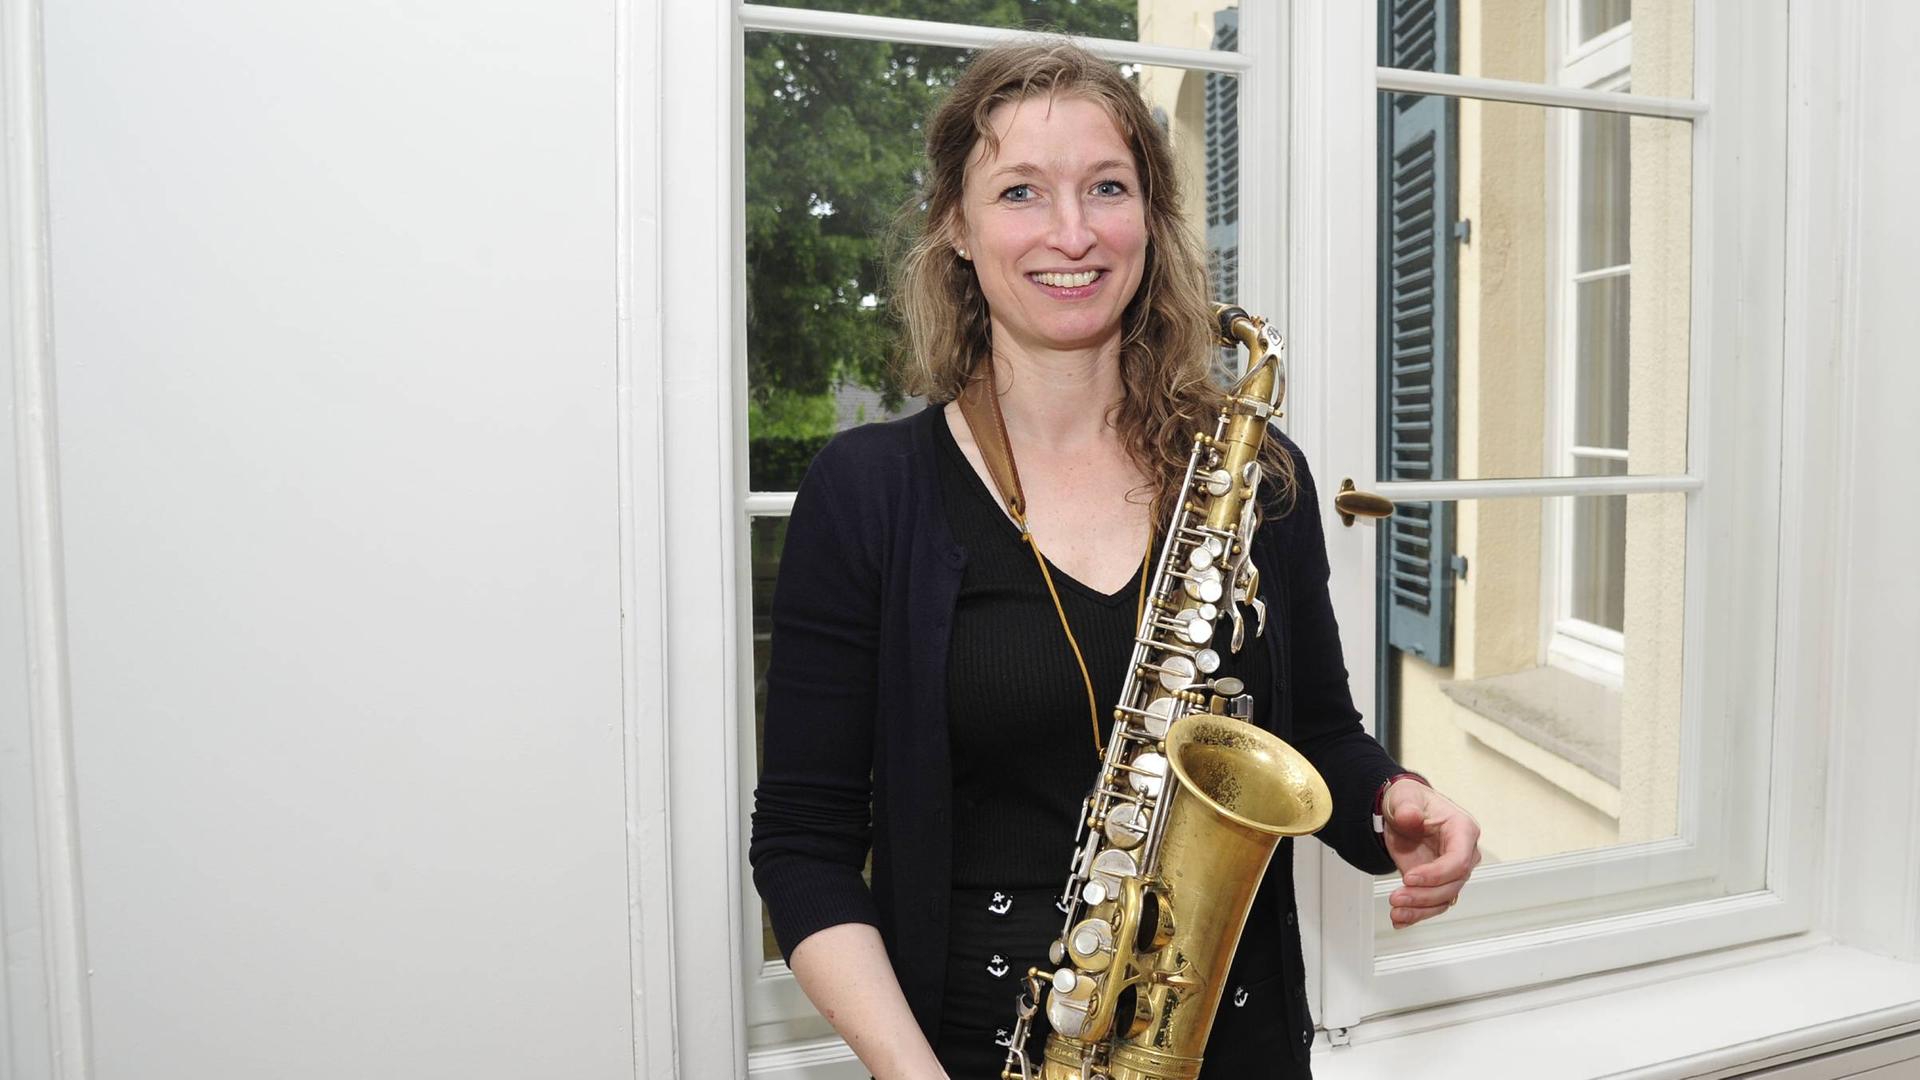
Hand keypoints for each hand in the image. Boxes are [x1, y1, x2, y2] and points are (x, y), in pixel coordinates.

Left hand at [1381, 779, 1480, 929]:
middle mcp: (1463, 853)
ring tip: (1396, 913)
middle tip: (1396, 897)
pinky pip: (1433, 904)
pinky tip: (1400, 920)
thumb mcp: (1404, 797)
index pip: (1458, 860)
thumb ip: (1407, 807)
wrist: (1400, 813)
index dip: (1436, 874)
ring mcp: (1451, 871)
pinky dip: (1417, 914)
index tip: (1409, 877)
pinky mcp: (1437, 883)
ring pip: (1443, 899)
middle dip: (1423, 895)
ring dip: (1419, 910)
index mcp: (1463, 830)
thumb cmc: (1410, 802)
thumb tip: (1409, 816)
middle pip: (1452, 885)